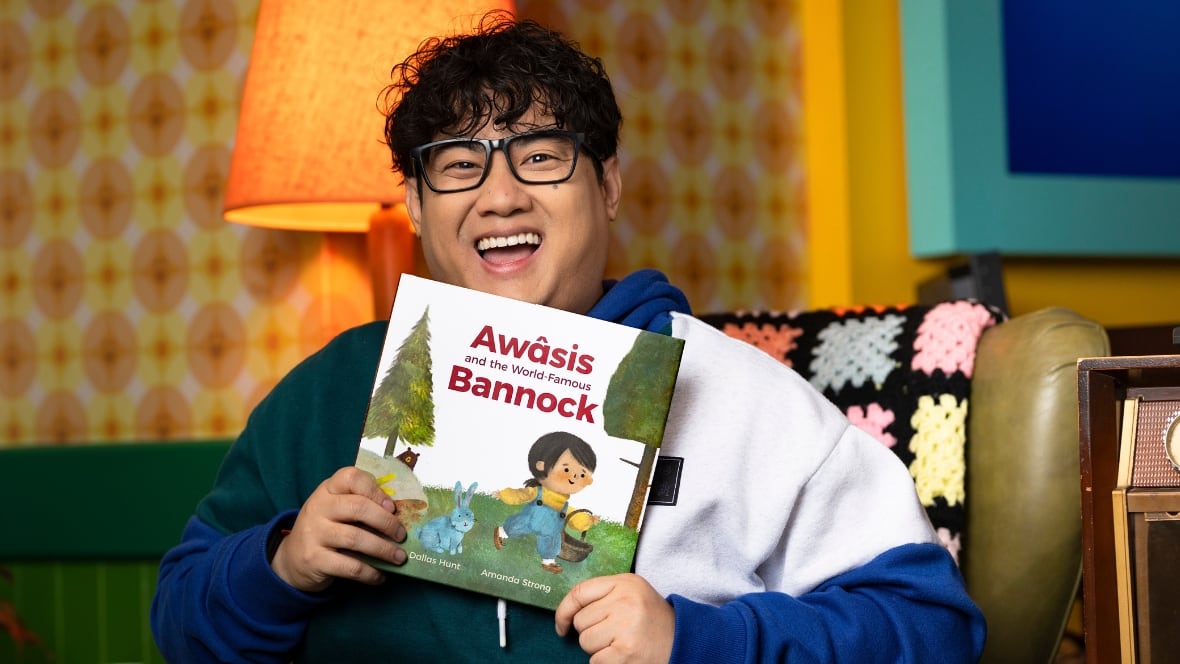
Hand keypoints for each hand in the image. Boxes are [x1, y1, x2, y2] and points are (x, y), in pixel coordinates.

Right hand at [270, 466, 406, 592]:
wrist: (292, 559)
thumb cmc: (326, 529)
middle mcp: (318, 508)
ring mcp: (313, 533)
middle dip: (386, 522)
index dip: (375, 490)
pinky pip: (349, 566)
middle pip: (358, 508)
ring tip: (399, 557)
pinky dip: (370, 572)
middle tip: (401, 535)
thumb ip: (361, 505)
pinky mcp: (314, 559)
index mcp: (327, 490)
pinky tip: (380, 576)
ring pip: (355, 538)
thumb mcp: (337, 510)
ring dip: (383, 549)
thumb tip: (399, 516)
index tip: (392, 507)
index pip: (350, 477)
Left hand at [554, 573, 674, 662]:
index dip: (564, 611)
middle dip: (591, 632)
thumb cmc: (651, 620)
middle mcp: (625, 601)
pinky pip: (596, 661)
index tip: (562, 625)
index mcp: (625, 583)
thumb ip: (604, 595)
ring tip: (620, 644)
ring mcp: (626, 627)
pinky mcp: (626, 652)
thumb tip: (568, 613)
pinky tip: (622, 656)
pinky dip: (605, 663)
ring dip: (598, 649)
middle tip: (614, 634)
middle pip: (581, 621)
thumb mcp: (632, 594)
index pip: (579, 592)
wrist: (684, 642)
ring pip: (586, 642)